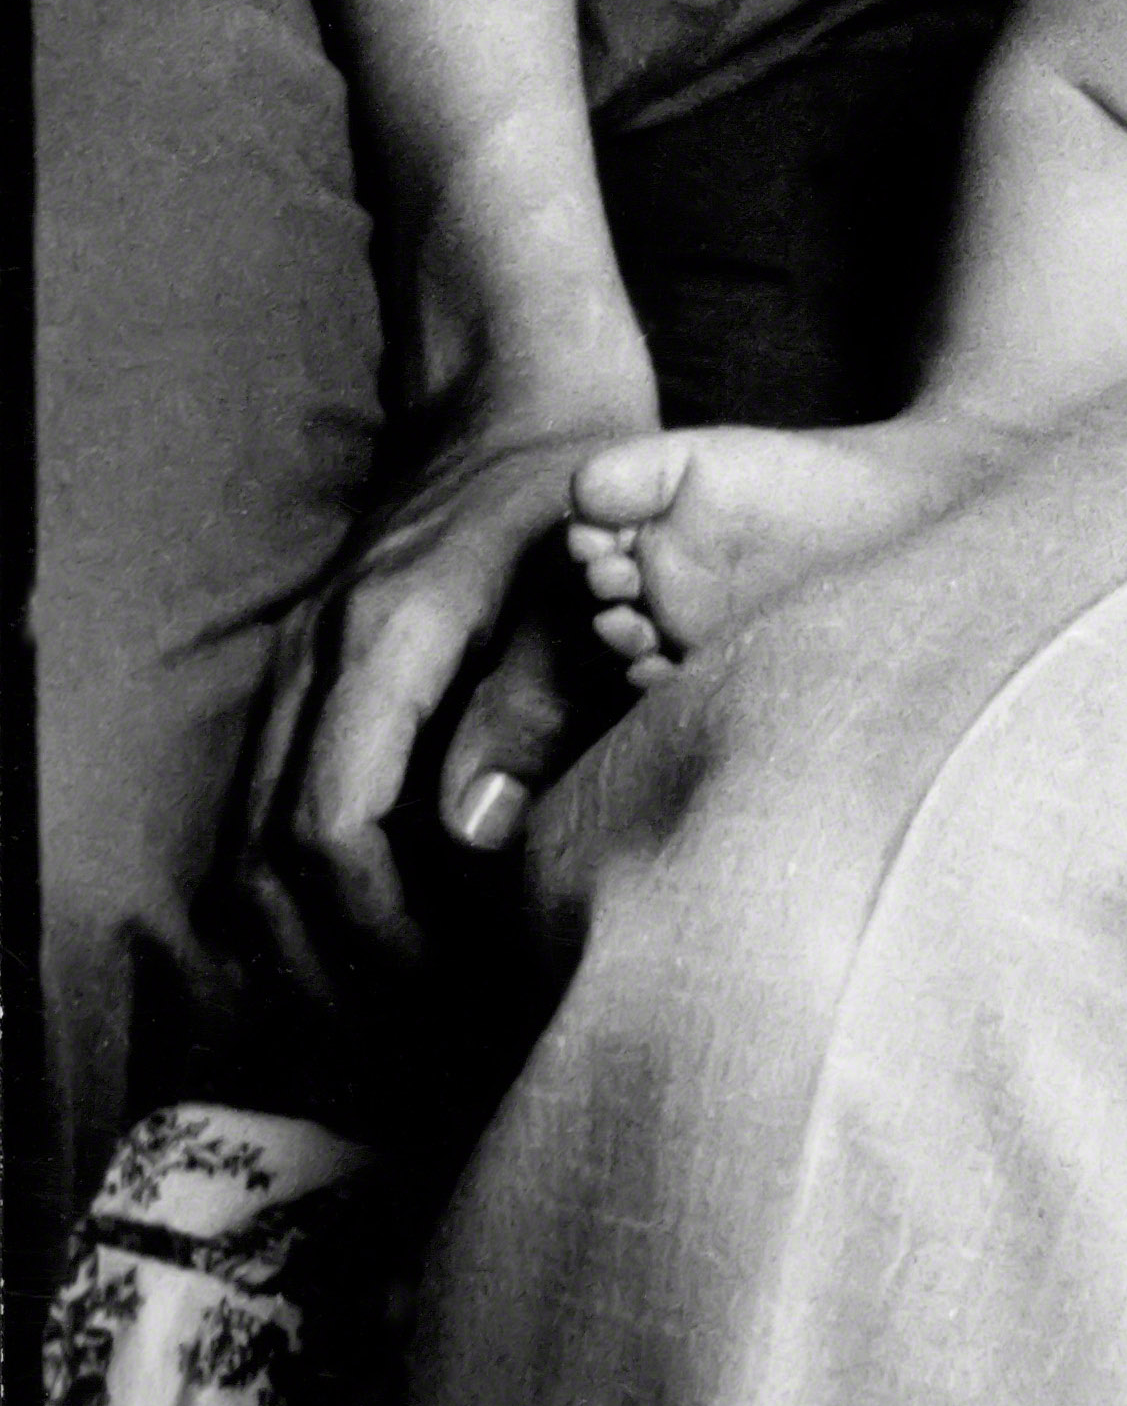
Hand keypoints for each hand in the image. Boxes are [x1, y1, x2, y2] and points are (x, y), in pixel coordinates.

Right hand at [236, 332, 655, 981]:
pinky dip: (314, 880)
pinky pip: (282, 800)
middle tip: (422, 1031)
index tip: (450, 989)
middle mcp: (323, 658)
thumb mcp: (585, 576)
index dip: (384, 930)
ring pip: (261, 837)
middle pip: (276, 857)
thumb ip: (534, 701)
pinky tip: (383, 926)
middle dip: (339, 959)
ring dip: (317, 931)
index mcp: (385, 641)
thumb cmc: (580, 476)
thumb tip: (473, 837)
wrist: (523, 374)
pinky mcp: (322, 672)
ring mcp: (309, 662)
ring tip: (402, 1003)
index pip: (333, 833)